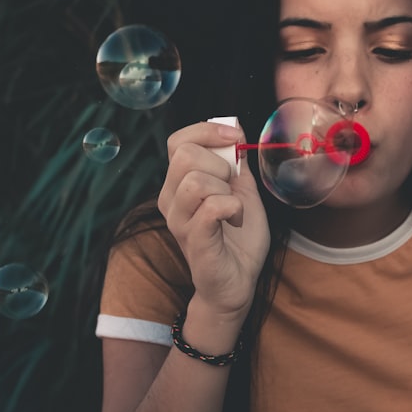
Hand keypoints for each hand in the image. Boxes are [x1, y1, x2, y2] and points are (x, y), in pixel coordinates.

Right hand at [157, 121, 270, 317]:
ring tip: (234, 208)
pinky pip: (210, 207)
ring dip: (225, 190)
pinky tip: (235, 218)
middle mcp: (171, 201)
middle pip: (185, 155)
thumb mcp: (241, 190)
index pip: (178, 141)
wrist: (238, 282)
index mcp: (179, 184)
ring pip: (196, 181)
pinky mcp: (195, 241)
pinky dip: (232, 207)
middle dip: (219, 164)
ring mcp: (180, 222)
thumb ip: (235, 162)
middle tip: (232, 187)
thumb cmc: (238, 237)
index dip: (207, 131)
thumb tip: (235, 129)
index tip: (235, 138)